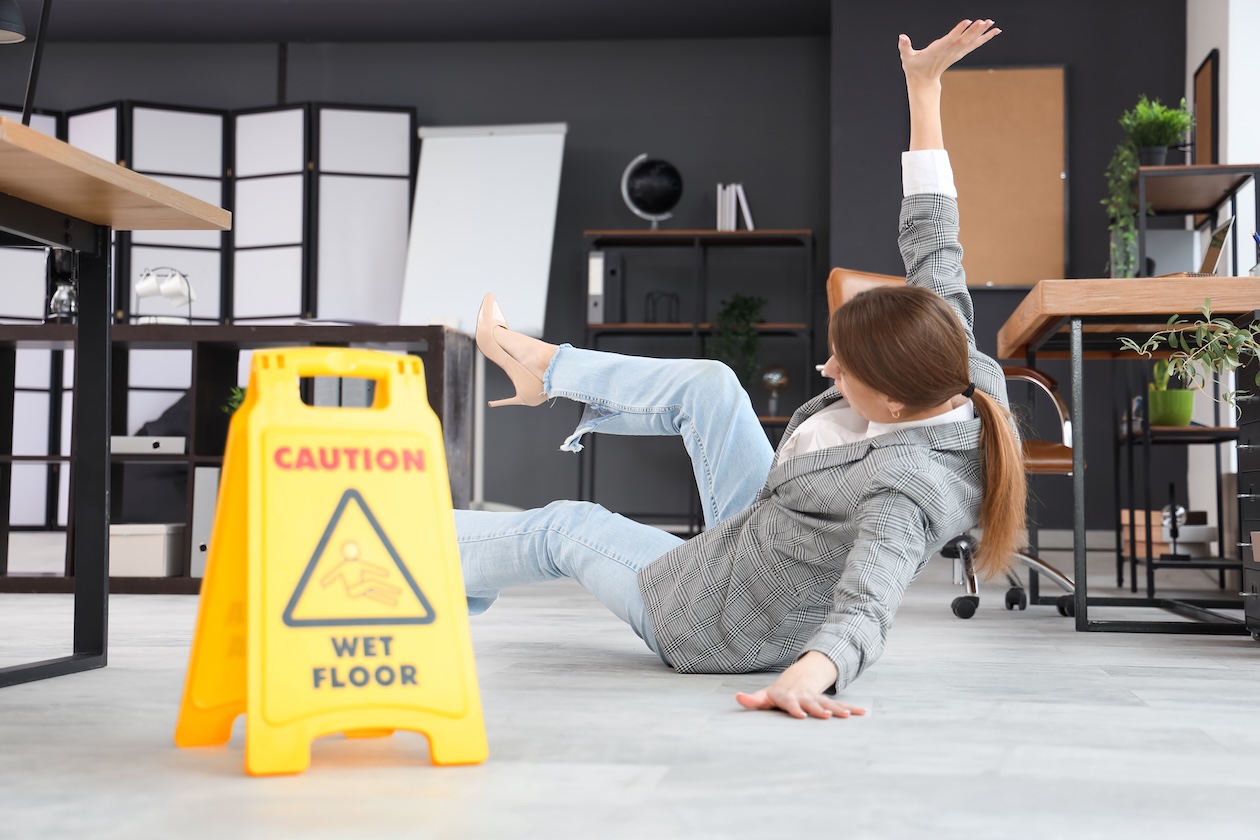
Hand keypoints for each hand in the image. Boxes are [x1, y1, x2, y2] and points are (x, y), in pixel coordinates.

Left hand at [735, 651, 866, 719]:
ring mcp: (816, 699)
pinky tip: (861, 713)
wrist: (796, 679)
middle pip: (812, 704)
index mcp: (788, 697)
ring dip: (837, 710)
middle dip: (818, 710)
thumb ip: (753, 700)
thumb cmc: (777, 693)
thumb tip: (738, 698)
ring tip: (846, 716)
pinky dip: (851, 709)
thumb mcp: (765, 696)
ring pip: (828, 704)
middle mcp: (804, 697)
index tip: (800, 715)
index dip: (794, 708)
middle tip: (826, 717)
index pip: (790, 703)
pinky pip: (840, 706)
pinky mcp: (826, 702)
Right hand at [898, 19, 1001, 86]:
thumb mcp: (906, 58)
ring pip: (971, 42)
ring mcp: (955, 53)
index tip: (967, 22)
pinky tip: (994, 31)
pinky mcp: (959, 53)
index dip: (958, 31)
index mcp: (938, 51)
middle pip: (964, 40)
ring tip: (992, 23)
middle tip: (984, 21)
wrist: (923, 82)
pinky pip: (974, 45)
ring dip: (982, 33)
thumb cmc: (914, 68)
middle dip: (974, 31)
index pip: (950, 39)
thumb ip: (904, 47)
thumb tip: (901, 37)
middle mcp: (949, 52)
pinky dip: (984, 38)